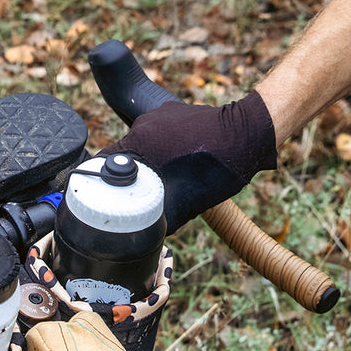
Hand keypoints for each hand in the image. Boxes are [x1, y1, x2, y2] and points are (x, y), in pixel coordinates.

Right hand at [102, 92, 276, 232]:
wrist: (249, 135)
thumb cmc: (218, 167)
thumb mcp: (185, 202)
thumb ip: (158, 218)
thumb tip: (141, 238)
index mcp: (139, 141)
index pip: (103, 163)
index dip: (101, 183)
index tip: (105, 198)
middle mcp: (145, 123)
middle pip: (124, 155)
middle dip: (132, 176)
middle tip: (143, 195)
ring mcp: (160, 114)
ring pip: (143, 145)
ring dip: (150, 162)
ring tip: (167, 179)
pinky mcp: (175, 112)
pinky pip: (159, 135)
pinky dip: (164, 150)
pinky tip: (180, 164)